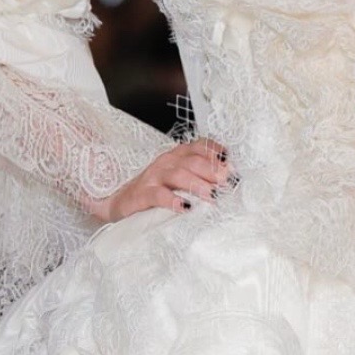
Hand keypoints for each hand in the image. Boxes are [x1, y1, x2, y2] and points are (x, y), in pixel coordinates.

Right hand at [87, 137, 234, 222]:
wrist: (121, 201)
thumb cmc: (157, 191)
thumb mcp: (180, 180)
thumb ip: (202, 178)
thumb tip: (230, 182)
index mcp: (178, 156)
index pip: (200, 147)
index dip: (216, 153)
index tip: (232, 164)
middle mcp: (167, 162)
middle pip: (193, 161)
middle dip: (212, 171)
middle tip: (227, 183)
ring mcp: (154, 176)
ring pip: (178, 175)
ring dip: (197, 184)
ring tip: (211, 196)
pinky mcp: (142, 194)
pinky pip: (158, 195)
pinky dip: (172, 200)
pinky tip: (184, 207)